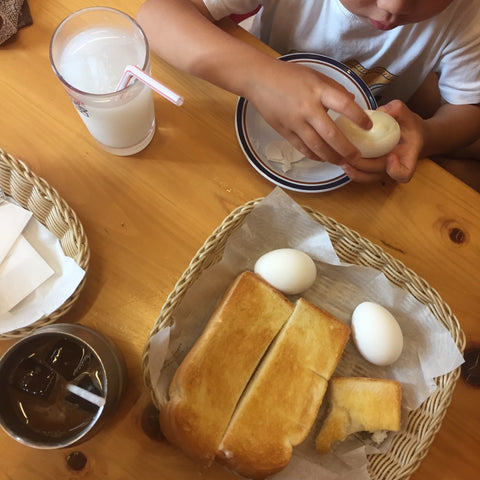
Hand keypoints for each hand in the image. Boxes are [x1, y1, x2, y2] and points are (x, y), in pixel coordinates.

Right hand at [245, 59, 371, 164]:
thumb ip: (334, 88)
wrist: (259, 80)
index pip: (343, 105)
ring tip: (342, 162)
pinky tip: (323, 158)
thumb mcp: (315, 75)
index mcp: (317, 91)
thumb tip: (351, 100)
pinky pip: (302, 148)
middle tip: (357, 156)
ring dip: (331, 157)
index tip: (368, 126)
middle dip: (346, 149)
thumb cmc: (289, 75)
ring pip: (317, 146)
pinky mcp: (285, 132)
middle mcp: (307, 109)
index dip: (358, 117)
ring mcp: (295, 123)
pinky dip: (315, 155)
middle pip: (331, 134)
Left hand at [341, 100, 424, 182]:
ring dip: (354, 171)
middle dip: (364, 165)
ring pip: (367, 178)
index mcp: (408, 157)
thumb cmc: (409, 127)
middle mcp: (394, 168)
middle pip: (379, 173)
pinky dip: (350, 169)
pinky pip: (360, 174)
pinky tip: (340, 157)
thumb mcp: (407, 115)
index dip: (396, 170)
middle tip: (351, 155)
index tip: (391, 156)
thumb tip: (382, 110)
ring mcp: (382, 171)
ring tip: (342, 160)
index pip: (404, 173)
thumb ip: (398, 110)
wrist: (409, 136)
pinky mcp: (371, 170)